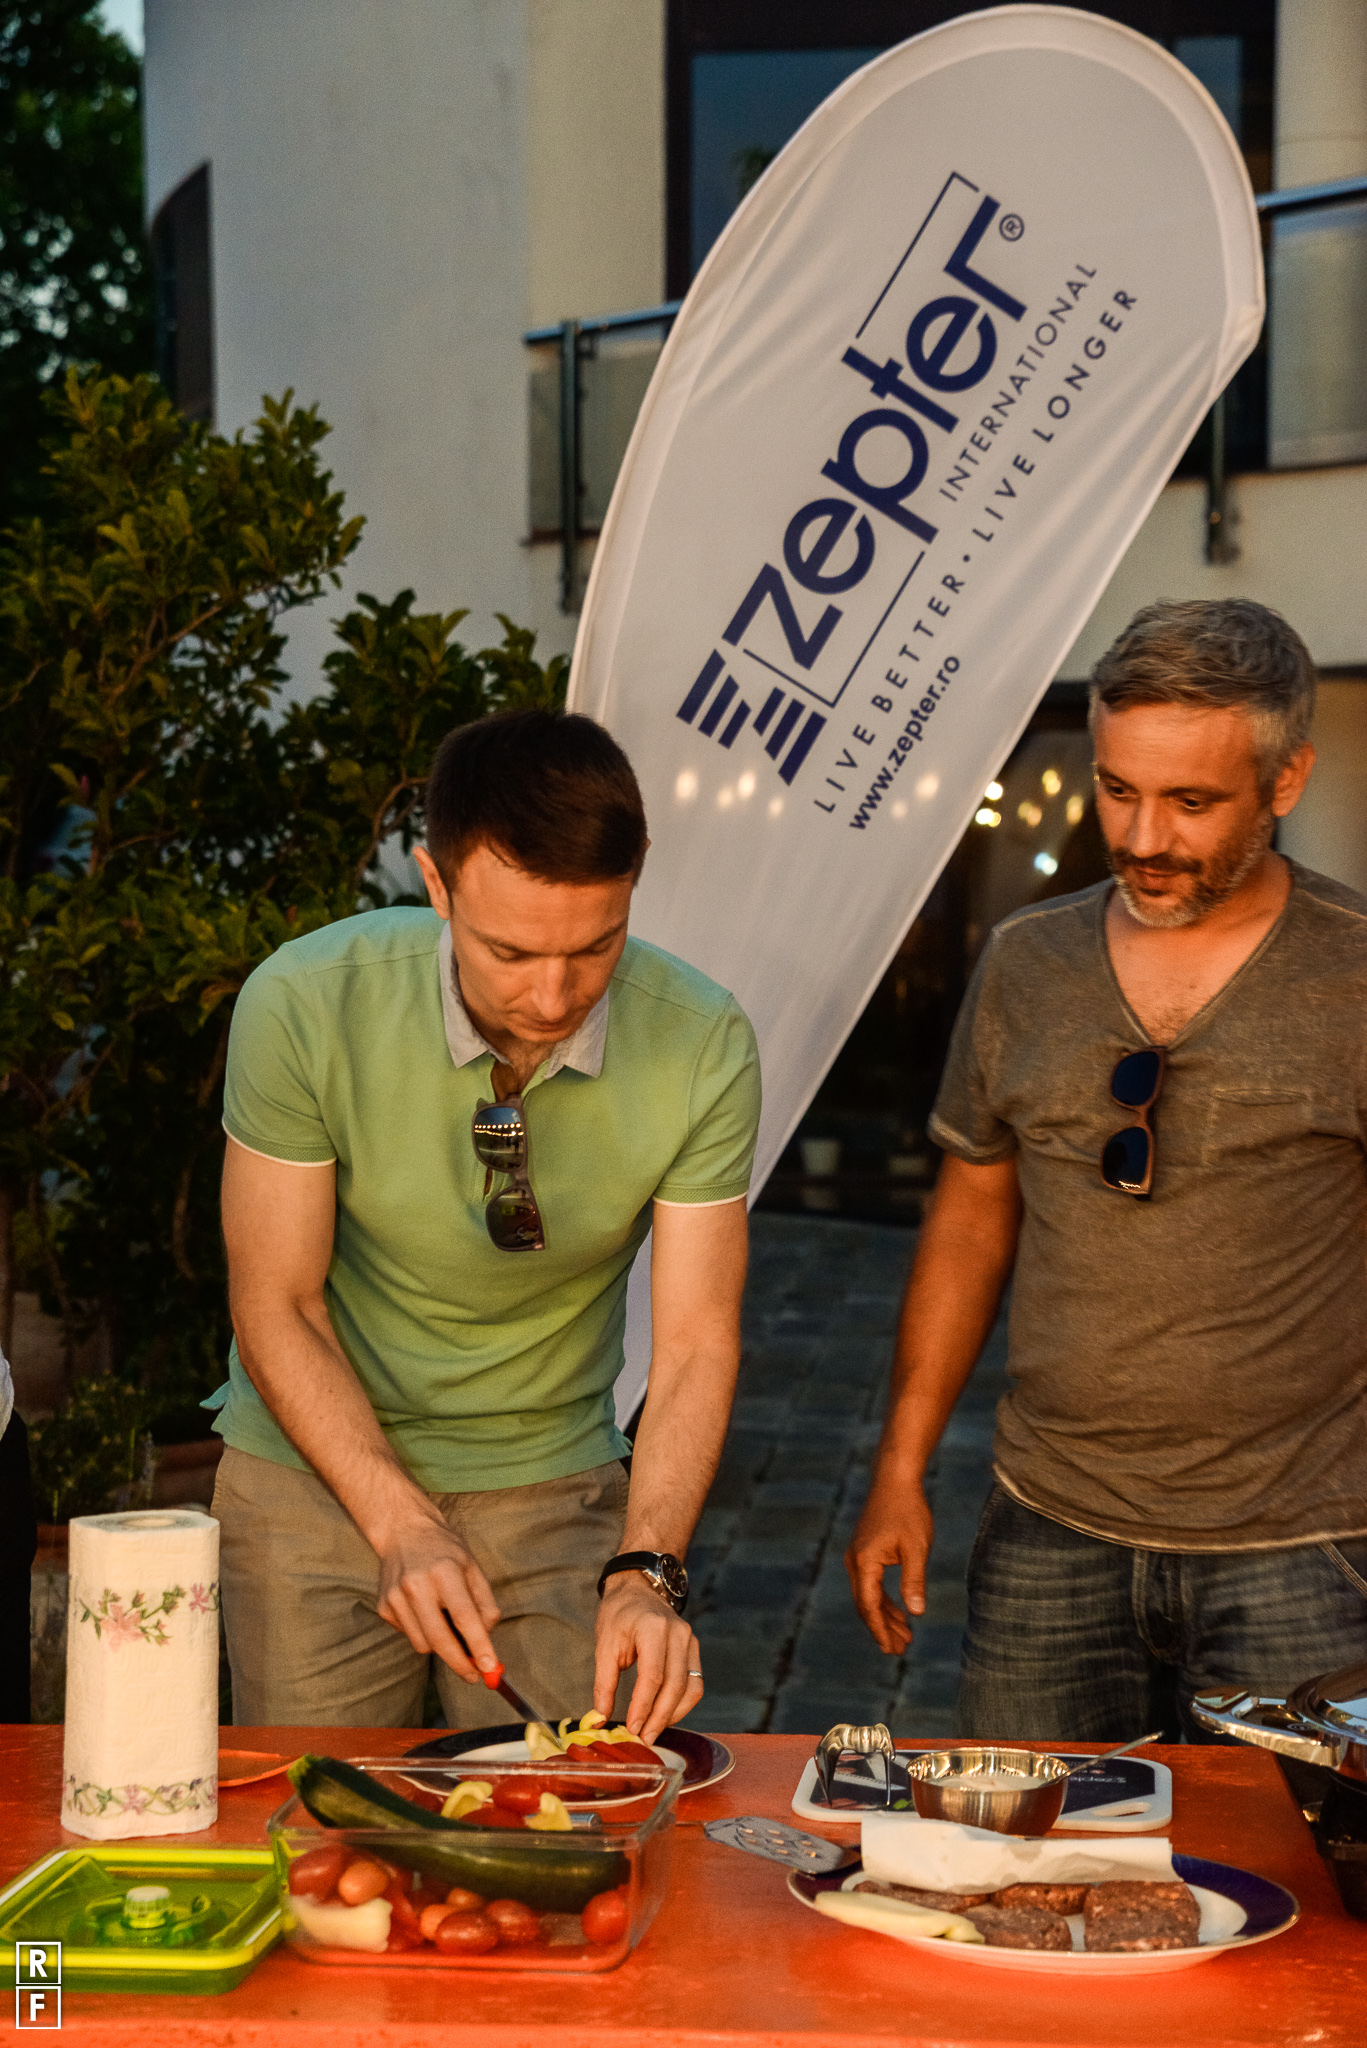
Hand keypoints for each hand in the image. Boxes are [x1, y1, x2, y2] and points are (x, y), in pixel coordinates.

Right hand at [375, 1513, 501, 1681]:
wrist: (402, 1531)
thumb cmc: (444, 1551)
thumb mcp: (472, 1566)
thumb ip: (484, 1602)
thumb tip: (487, 1637)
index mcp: (444, 1571)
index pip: (464, 1616)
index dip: (478, 1646)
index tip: (490, 1668)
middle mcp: (416, 1585)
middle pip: (439, 1639)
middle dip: (459, 1663)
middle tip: (473, 1675)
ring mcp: (395, 1597)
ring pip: (423, 1644)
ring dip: (440, 1646)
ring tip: (446, 1624)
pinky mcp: (383, 1606)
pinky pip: (409, 1635)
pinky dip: (422, 1633)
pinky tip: (425, 1611)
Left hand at [593, 1575, 702, 1741]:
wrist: (638, 1589)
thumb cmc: (619, 1616)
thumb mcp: (604, 1646)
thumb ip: (604, 1684)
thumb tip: (599, 1719)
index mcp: (653, 1628)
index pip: (653, 1675)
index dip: (643, 1706)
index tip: (632, 1728)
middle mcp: (678, 1633)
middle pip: (675, 1685)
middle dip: (659, 1717)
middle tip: (643, 1738)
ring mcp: (690, 1640)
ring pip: (690, 1688)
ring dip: (673, 1715)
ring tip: (653, 1730)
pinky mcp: (694, 1649)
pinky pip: (695, 1683)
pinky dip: (682, 1704)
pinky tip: (665, 1715)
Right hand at [845, 1475, 933, 1654]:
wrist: (895, 1479)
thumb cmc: (908, 1510)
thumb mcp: (916, 1547)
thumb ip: (914, 1581)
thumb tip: (916, 1613)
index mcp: (864, 1561)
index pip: (868, 1605)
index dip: (879, 1629)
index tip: (890, 1649)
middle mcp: (855, 1561)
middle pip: (866, 1604)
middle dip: (882, 1628)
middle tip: (899, 1651)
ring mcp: (858, 1556)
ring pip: (868, 1595)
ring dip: (885, 1616)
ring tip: (905, 1637)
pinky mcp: (865, 1551)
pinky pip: (871, 1583)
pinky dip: (884, 1600)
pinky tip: (900, 1612)